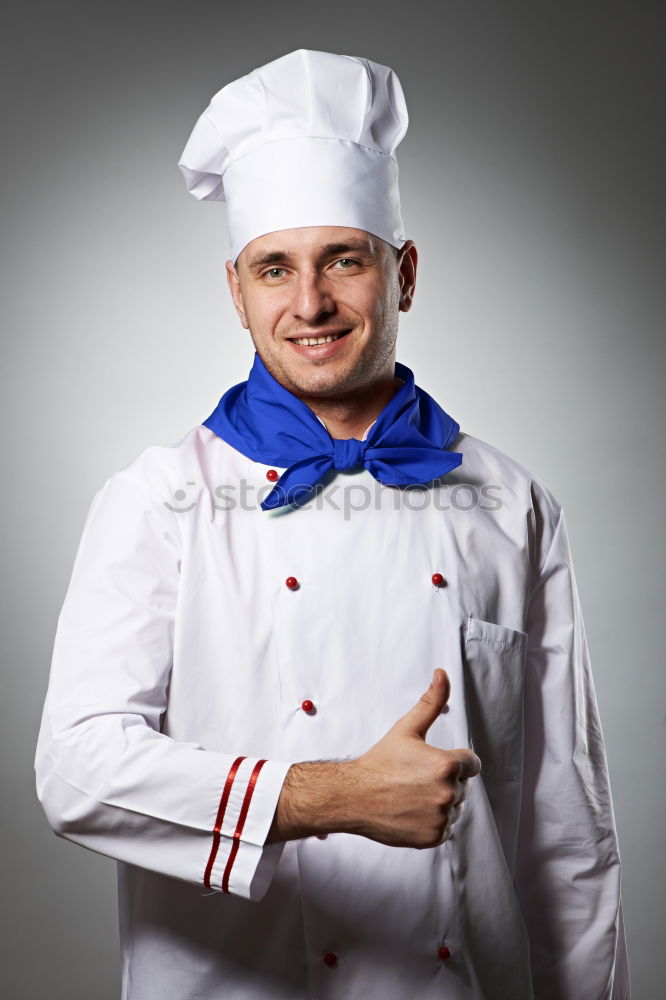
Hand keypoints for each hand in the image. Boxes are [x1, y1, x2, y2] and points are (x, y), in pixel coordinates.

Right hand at [348, 668, 480, 847]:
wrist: (354, 796)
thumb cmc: (380, 762)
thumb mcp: (407, 728)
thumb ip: (431, 702)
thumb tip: (442, 675)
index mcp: (447, 764)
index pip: (471, 763)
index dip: (452, 761)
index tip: (430, 763)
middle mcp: (448, 792)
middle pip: (462, 785)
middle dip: (444, 781)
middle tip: (415, 779)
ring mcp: (441, 817)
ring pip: (454, 807)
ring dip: (440, 802)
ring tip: (412, 795)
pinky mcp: (434, 837)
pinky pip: (446, 828)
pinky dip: (433, 822)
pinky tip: (412, 811)